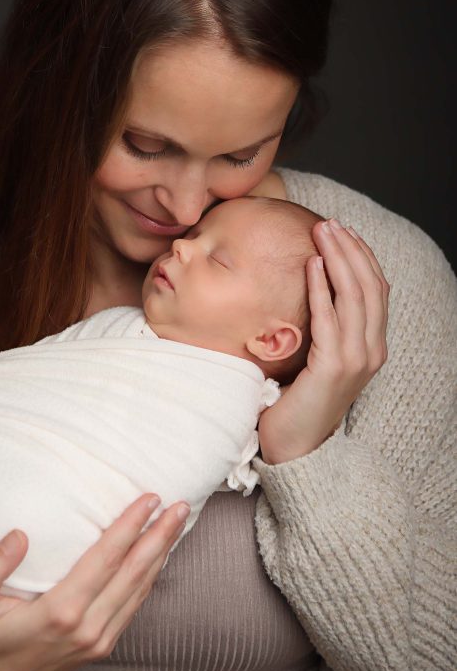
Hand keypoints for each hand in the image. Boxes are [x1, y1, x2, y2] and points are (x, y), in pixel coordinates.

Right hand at [0, 493, 190, 670]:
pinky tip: (156, 557)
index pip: (106, 559)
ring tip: (176, 523)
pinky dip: (150, 578)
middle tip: (181, 505)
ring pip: (140, 591)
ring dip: (160, 555)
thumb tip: (19, 535)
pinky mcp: (99, 647)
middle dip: (160, 536)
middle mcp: (87, 628)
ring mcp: (97, 641)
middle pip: (134, 573)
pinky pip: (133, 607)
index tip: (149, 499)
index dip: (130, 527)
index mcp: (60, 612)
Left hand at [258, 218, 389, 463]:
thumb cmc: (298, 401)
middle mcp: (371, 350)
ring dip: (338, 259)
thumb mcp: (319, 358)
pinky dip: (322, 288)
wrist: (295, 447)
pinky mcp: (332, 369)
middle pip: (369, 286)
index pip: (376, 290)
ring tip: (322, 233)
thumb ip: (326, 328)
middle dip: (351, 249)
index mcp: (372, 346)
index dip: (361, 257)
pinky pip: (329, 319)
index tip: (342, 231)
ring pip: (354, 296)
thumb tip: (312, 287)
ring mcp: (356, 360)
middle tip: (329, 223)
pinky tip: (312, 264)